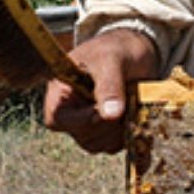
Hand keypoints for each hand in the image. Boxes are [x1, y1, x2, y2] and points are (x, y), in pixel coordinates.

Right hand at [43, 27, 157, 153]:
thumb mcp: (111, 60)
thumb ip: (109, 85)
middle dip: (108, 125)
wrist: (136, 49)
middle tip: (125, 101)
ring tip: (130, 104)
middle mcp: (71, 111)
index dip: (83, 121)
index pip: (58, 119)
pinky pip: (114, 145)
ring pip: (99, 145)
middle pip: (82, 137)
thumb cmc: (116, 48)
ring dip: (120, 131)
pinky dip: (128, 134)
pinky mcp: (106, 130)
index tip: (109, 112)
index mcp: (60, 91)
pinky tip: (134, 112)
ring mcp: (89, 122)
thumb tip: (110, 115)